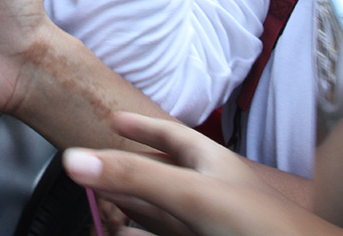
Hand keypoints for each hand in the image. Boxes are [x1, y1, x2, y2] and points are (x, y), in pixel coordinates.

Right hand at [63, 113, 342, 235]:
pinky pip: (171, 232)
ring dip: (136, 204)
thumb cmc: (264, 226)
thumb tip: (78, 158)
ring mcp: (212, 220)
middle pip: (162, 171)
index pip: (170, 133)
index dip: (142, 125)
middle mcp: (211, 188)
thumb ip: (135, 175)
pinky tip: (136, 233)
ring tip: (109, 200)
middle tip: (97, 165)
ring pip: (165, 208)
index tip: (115, 119)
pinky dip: (148, 230)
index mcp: (211, 162)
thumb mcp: (191, 193)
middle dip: (130, 168)